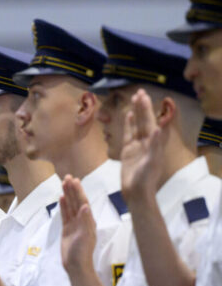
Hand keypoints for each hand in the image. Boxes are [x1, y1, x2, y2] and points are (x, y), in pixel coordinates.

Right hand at [60, 176, 96, 274]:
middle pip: (76, 201)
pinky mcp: (67, 229)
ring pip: (70, 206)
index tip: (74, 181)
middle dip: (72, 189)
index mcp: (88, 221)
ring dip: (67, 195)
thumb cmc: (82, 252)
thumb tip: (85, 206)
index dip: (78, 191)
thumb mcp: (85, 236)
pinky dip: (63, 206)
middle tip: (67, 177)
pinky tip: (61, 198)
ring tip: (64, 183)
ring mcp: (74, 224)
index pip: (83, 202)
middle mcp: (82, 220)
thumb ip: (85, 221)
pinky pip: (65, 214)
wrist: (76, 266)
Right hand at [120, 88, 165, 203]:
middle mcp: (146, 142)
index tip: (143, 96)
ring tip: (135, 99)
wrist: (136, 193)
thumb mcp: (150, 163)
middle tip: (139, 92)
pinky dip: (128, 125)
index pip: (149, 122)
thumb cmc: (144, 180)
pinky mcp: (129, 152)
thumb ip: (155, 146)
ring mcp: (137, 146)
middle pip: (143, 120)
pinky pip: (128, 135)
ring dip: (136, 113)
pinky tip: (127, 116)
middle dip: (142, 107)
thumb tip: (159, 128)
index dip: (146, 109)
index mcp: (152, 143)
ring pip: (136, 125)